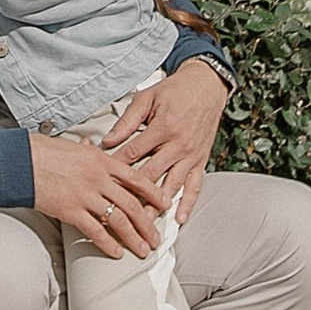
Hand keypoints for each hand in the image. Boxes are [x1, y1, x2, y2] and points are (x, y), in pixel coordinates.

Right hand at [31, 128, 169, 260]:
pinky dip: (108, 244)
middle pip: (131, 204)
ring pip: (118, 220)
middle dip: (147, 224)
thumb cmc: (44, 151)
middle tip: (156, 237)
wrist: (21, 161)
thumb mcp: (73, 147)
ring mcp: (85, 196)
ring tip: (142, 250)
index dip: (153, 193)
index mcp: (101, 161)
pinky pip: (95, 231)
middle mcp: (98, 178)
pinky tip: (116, 253)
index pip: (136, 178)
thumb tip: (91, 147)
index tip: (165, 203)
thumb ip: (88, 151)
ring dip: (133, 237)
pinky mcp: (71, 211)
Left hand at [98, 57, 228, 224]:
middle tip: (119, 211)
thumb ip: (127, 121)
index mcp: (163, 127)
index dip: (117, 167)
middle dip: (134, 194)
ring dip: (157, 206)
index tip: (103, 180)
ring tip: (145, 224)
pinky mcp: (201, 160)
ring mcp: (191, 155)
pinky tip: (179, 218)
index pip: (134, 153)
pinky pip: (195, 186)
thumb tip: (107, 140)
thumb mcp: (147, 98)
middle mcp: (178, 145)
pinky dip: (187, 203)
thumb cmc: (175, 90)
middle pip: (151, 175)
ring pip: (172, 185)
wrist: (206, 86)